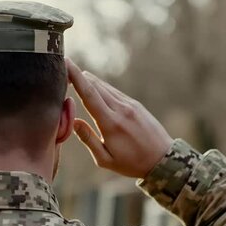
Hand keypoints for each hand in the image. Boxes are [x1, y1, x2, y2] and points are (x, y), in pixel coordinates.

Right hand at [66, 59, 173, 178]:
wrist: (163, 159)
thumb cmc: (132, 164)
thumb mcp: (106, 159)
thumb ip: (88, 139)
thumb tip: (73, 121)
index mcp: (111, 124)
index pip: (89, 95)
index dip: (75, 77)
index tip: (65, 62)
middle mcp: (121, 109)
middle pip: (95, 85)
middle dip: (78, 75)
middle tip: (61, 69)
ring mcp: (129, 105)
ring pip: (104, 86)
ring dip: (88, 80)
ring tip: (72, 77)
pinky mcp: (135, 105)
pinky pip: (114, 92)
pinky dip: (100, 88)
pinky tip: (92, 87)